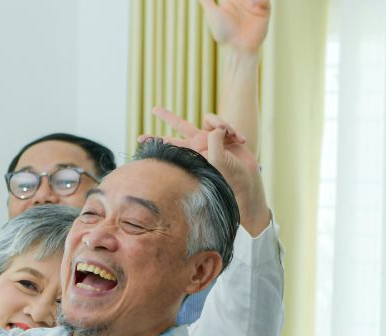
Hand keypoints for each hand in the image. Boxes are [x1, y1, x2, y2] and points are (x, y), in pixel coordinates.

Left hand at [143, 107, 270, 234]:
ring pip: (209, 118)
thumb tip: (216, 127)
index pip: (170, 145)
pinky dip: (233, 128)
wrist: (246, 177)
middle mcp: (199, 143)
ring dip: (221, 123)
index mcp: (192, 153)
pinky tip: (241, 139)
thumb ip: (213, 140)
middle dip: (168, 117)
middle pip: (180, 126)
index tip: (139, 138)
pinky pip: (225, 122)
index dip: (155, 141)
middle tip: (154, 109)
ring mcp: (212, 137)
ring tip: (232, 134)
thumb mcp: (216, 159)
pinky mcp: (225, 134)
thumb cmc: (229, 174)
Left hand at [200, 0, 270, 55]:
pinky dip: (259, 0)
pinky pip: (264, 0)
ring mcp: (254, 4)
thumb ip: (206, 0)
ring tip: (247, 0)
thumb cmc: (223, 33)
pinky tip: (252, 4)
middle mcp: (243, 0)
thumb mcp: (212, 13)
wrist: (237, 48)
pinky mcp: (264, 10)